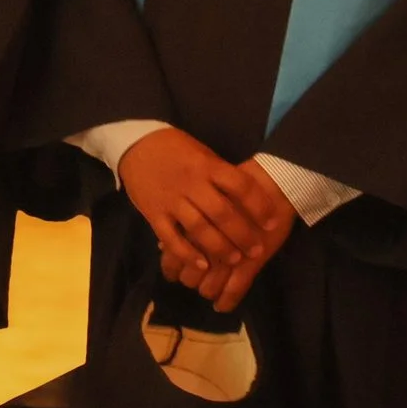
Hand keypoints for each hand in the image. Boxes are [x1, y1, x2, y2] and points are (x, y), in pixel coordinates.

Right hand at [118, 129, 289, 290]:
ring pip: (199, 229)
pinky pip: (171, 239)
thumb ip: (219, 174)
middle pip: (222, 213)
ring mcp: (171, 200)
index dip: (258, 205)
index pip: (239, 185)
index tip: (271, 222)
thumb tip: (247, 197)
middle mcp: (191, 184)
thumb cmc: (175, 148)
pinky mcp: (153, 214)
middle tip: (256, 249)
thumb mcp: (201, 152)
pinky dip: (187, 254)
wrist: (135, 143)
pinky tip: (202, 264)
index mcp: (207, 166)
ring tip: (235, 260)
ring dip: (220, 248)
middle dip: (243, 235)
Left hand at [181, 159, 292, 312]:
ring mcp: (229, 255)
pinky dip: (226, 301)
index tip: (173, 272)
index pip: (173, 258)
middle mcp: (206, 244)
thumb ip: (183, 224)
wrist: (271, 182)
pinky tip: (220, 307)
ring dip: (207, 290)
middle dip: (190, 280)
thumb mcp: (202, 201)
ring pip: (209, 287)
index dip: (171, 269)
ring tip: (208, 289)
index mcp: (191, 226)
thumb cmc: (233, 186)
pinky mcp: (250, 262)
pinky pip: (235, 290)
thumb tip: (161, 246)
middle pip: (189, 277)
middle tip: (193, 278)